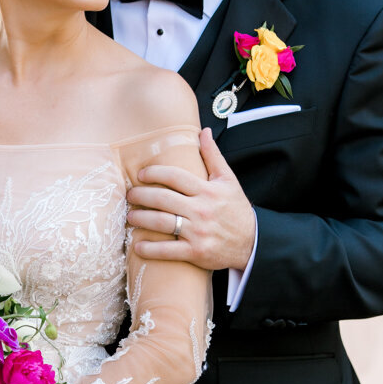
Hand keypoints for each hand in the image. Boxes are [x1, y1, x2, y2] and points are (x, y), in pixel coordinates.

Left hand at [126, 126, 255, 270]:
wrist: (253, 243)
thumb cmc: (236, 210)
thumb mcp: (228, 180)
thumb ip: (213, 155)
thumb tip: (203, 132)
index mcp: (207, 190)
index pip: (174, 177)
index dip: (154, 173)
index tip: (140, 175)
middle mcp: (201, 210)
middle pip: (162, 199)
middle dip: (140, 196)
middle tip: (129, 195)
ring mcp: (198, 232)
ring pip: (161, 223)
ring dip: (140, 219)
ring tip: (129, 217)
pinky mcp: (196, 252)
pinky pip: (168, 251)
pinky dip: (150, 249)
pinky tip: (137, 246)